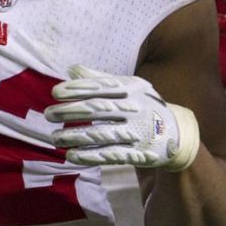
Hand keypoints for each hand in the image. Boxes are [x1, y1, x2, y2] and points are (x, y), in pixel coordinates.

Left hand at [45, 64, 200, 171]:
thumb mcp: (129, 87)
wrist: (177, 132)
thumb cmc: (144, 105)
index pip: (101, 87)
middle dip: (71, 111)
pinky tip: (72, 156)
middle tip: (48, 114)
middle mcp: (135, 108)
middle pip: (99, 109)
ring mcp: (137, 131)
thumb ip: (100, 79)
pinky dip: (90, 156)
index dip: (77, 89)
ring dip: (76, 136)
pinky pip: (110, 155)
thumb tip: (72, 69)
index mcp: (131, 88)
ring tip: (55, 138)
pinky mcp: (138, 153)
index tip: (55, 92)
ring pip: (102, 134)